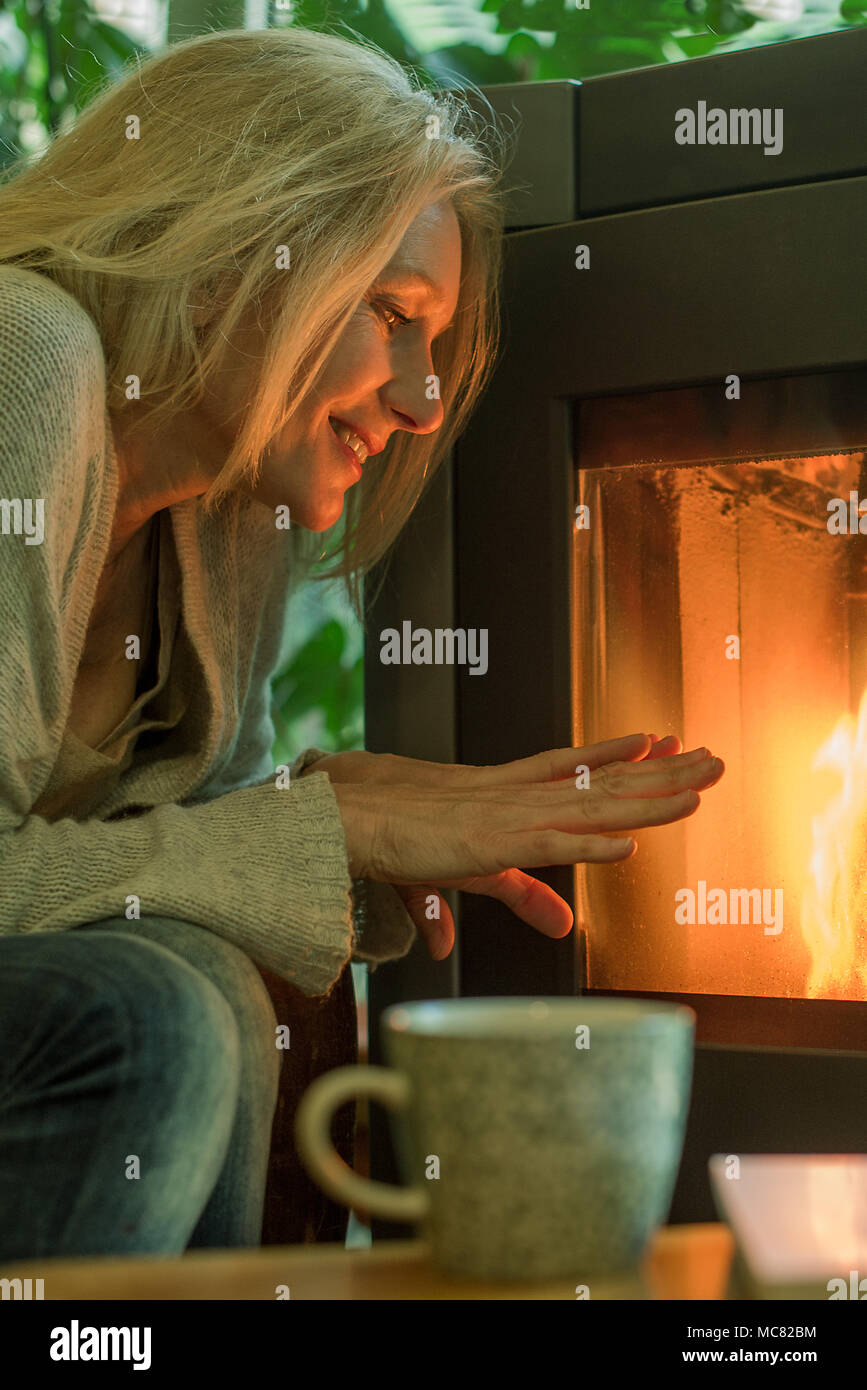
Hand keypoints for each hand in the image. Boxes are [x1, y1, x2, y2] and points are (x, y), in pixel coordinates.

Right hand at [326, 734, 723, 961]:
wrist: (344, 822)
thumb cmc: (399, 838)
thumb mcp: (477, 872)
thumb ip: (523, 895)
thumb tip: (563, 925)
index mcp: (512, 793)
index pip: (581, 769)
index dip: (625, 756)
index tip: (667, 741)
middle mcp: (519, 796)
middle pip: (604, 782)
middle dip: (663, 772)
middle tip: (715, 757)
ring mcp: (507, 816)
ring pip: (591, 807)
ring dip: (649, 797)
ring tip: (699, 782)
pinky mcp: (487, 845)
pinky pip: (548, 847)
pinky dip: (588, 847)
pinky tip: (630, 846)